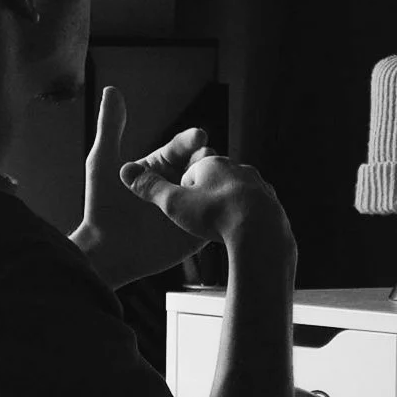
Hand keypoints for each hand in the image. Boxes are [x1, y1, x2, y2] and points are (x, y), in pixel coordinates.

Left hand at [73, 86, 209, 288]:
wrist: (106, 252)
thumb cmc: (101, 207)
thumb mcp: (104, 163)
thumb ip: (110, 127)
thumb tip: (112, 90)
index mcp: (160, 166)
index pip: (183, 146)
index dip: (192, 139)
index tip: (200, 134)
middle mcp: (177, 184)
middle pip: (202, 164)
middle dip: (210, 159)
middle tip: (212, 159)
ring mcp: (189, 207)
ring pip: (213, 188)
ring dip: (220, 182)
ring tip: (222, 180)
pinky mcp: (196, 231)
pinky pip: (215, 216)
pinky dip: (224, 209)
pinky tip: (231, 203)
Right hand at [120, 136, 291, 250]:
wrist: (260, 231)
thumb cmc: (215, 215)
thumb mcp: (174, 203)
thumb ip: (149, 187)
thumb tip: (126, 170)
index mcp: (212, 163)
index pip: (189, 171)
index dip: (181, 190)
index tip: (180, 208)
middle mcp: (237, 169)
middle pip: (213, 181)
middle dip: (204, 197)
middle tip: (199, 219)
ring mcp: (257, 184)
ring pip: (234, 193)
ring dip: (225, 207)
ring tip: (218, 227)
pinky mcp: (271, 202)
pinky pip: (253, 209)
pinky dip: (244, 219)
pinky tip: (237, 233)